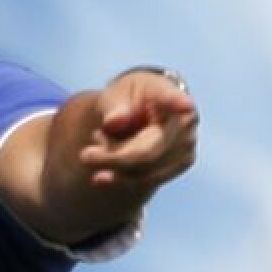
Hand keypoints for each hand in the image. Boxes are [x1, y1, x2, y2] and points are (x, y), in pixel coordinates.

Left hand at [78, 69, 197, 190]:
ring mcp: (187, 144)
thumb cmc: (125, 100)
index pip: (171, 97)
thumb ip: (113, 106)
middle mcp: (186, 119)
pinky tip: (102, 173)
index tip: (184, 105)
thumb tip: (115, 122)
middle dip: (115, 158)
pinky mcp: (180, 164)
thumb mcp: (113, 96)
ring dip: (114, 166)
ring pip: (146, 170)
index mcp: (167, 92)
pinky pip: (147, 179)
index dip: (177, 102)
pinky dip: (121, 177)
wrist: (138, 115)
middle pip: (149, 150)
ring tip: (92, 153)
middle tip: (84, 156)